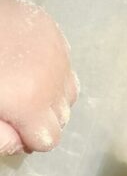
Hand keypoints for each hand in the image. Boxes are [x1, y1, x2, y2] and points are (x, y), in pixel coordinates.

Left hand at [0, 0, 77, 154]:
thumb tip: (17, 144)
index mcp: (30, 103)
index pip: (49, 140)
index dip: (27, 137)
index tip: (10, 126)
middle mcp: (50, 79)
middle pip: (61, 118)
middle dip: (39, 118)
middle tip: (10, 104)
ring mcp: (54, 52)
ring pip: (67, 93)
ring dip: (49, 96)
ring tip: (21, 85)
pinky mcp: (50, 31)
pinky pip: (64, 63)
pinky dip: (51, 70)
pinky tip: (27, 65)